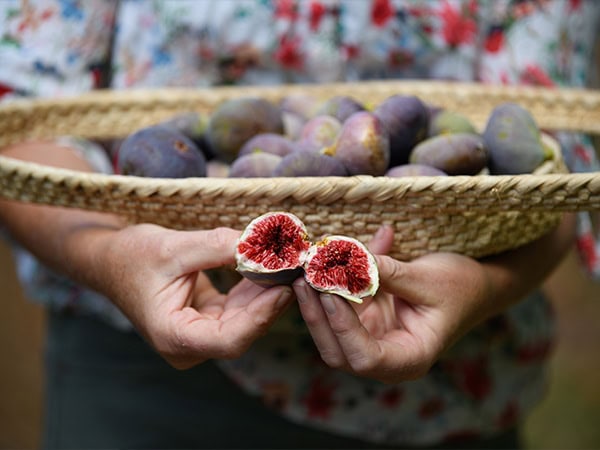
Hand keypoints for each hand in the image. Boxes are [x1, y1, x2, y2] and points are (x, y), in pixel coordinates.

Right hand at [95, 224, 293, 368]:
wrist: (111, 259)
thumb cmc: (132, 255)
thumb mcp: (174, 247)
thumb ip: (217, 246)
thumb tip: (259, 244)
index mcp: (172, 336)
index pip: (228, 340)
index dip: (260, 317)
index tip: (283, 289)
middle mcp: (187, 345)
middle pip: (242, 331)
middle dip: (269, 301)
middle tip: (294, 271)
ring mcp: (198, 335)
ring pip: (245, 320)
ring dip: (265, 293)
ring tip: (287, 265)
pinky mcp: (207, 320)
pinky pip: (238, 309)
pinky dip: (254, 290)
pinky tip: (269, 268)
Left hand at [294, 217, 573, 383]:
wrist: (473, 283)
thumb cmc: (460, 286)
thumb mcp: (427, 278)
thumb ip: (387, 273)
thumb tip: (346, 259)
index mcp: (410, 358)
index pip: (367, 359)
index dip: (345, 330)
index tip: (332, 296)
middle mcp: (386, 356)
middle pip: (339, 350)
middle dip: (318, 315)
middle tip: (307, 278)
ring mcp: (372, 338)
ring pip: (331, 330)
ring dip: (315, 301)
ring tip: (306, 268)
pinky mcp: (365, 320)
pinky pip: (337, 309)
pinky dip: (327, 288)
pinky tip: (318, 265)